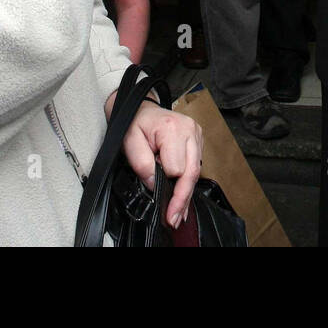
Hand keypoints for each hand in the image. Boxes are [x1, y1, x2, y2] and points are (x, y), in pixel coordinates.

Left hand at [109, 96, 203, 228]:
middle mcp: (189, 130)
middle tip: (173, 219)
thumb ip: (141, 163)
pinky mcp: (198, 140)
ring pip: (196, 172)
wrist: (141, 108)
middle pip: (191, 172)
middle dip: (182, 199)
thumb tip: (155, 184)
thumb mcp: (129, 141)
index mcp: (172, 128)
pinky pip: (196, 166)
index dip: (165, 182)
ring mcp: (196, 134)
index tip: (156, 194)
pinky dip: (188, 183)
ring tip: (177, 214)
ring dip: (186, 194)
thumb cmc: (134, 123)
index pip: (176, 167)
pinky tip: (182, 198)